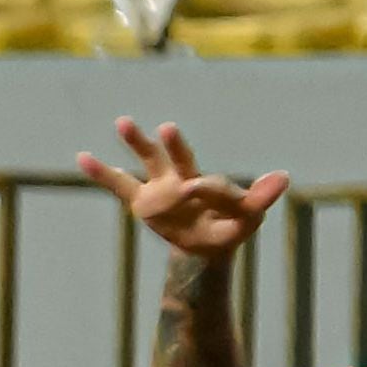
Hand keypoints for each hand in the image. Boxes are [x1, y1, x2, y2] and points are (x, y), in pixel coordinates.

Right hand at [76, 119, 289, 258]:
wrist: (207, 245)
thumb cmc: (230, 227)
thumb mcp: (248, 218)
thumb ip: (260, 198)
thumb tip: (285, 176)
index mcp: (207, 182)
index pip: (205, 183)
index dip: (205, 189)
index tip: (197, 192)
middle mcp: (181, 178)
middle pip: (176, 157)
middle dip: (173, 145)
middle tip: (169, 129)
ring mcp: (159, 189)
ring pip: (147, 161)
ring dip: (137, 143)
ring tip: (123, 121)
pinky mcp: (142, 203)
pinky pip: (118, 185)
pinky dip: (101, 173)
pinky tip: (82, 157)